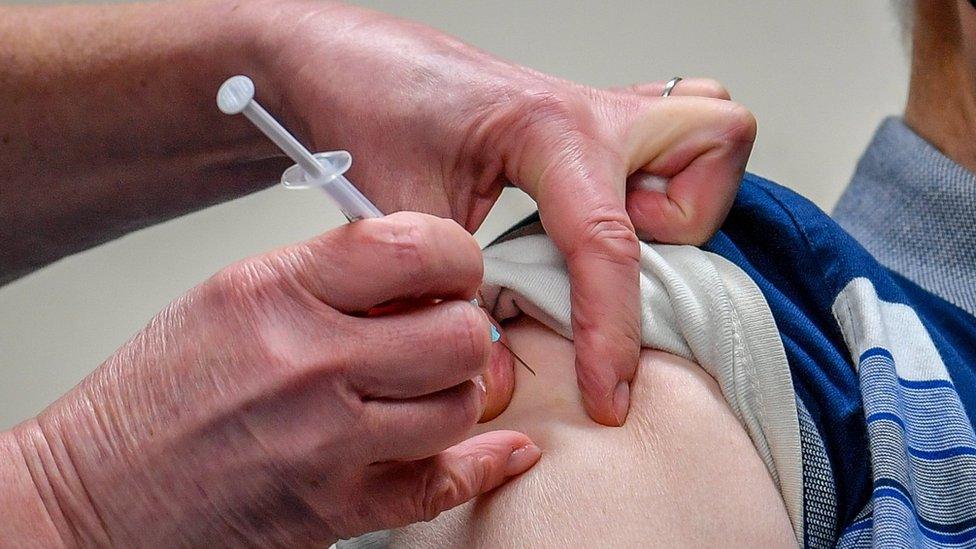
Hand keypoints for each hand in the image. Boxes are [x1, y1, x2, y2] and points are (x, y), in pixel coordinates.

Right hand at [11, 212, 538, 545]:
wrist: (99, 491)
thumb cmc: (158, 393)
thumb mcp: (233, 297)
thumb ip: (331, 278)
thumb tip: (420, 274)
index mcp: (279, 292)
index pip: (417, 247)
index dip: (456, 256)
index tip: (451, 270)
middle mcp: (309, 363)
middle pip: (459, 334)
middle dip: (462, 329)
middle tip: (443, 331)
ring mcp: (327, 442)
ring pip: (462, 406)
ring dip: (457, 395)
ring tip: (427, 389)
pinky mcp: (336, 508)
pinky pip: (445, 483)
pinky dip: (482, 464)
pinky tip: (494, 450)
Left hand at [247, 1, 756, 424]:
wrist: (344, 57)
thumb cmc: (369, 104)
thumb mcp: (401, 210)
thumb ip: (447, 295)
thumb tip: (498, 375)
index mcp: (546, 127)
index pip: (606, 239)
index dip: (610, 331)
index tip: (606, 393)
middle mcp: (589, 110)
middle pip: (715, 141)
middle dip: (688, 218)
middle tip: (621, 253)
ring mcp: (595, 110)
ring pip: (708, 130)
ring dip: (684, 193)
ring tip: (616, 229)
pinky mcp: (588, 121)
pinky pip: (671, 134)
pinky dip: (664, 180)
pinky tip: (605, 214)